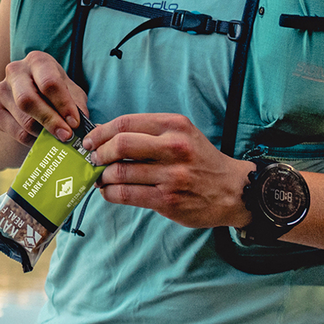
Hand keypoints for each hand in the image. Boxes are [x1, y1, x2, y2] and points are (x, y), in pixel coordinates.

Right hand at [0, 50, 89, 145]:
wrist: (22, 91)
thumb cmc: (54, 91)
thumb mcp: (69, 90)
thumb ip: (77, 105)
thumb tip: (84, 126)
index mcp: (37, 61)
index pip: (49, 83)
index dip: (63, 105)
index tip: (75, 123)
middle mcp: (15, 71)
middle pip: (28, 100)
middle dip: (50, 121)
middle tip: (66, 136)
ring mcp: (2, 90)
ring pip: (22, 119)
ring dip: (43, 133)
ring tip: (58, 139)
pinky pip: (15, 131)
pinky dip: (32, 140)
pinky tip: (43, 140)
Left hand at [82, 113, 252, 228]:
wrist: (233, 190)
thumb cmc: (199, 160)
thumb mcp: (181, 134)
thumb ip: (148, 132)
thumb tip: (105, 136)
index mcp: (175, 126)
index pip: (126, 123)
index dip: (101, 132)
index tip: (90, 140)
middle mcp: (174, 148)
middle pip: (120, 144)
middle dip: (99, 152)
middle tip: (93, 159)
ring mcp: (171, 176)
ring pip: (120, 172)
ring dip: (103, 175)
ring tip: (101, 177)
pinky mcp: (168, 200)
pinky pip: (127, 195)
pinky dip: (110, 193)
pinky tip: (108, 191)